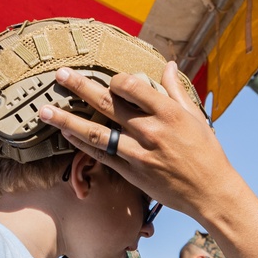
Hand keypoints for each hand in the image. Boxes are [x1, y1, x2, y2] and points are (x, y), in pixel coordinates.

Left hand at [39, 60, 257, 257]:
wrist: (212, 193)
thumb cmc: (207, 153)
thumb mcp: (195, 117)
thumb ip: (176, 90)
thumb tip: (167, 65)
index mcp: (168, 112)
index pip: (132, 87)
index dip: (116, 80)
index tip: (109, 79)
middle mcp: (151, 130)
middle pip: (107, 104)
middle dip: (80, 87)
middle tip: (59, 75)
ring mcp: (139, 153)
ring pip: (96, 133)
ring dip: (67, 120)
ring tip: (45, 111)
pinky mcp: (133, 173)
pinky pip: (101, 156)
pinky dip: (82, 144)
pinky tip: (66, 134)